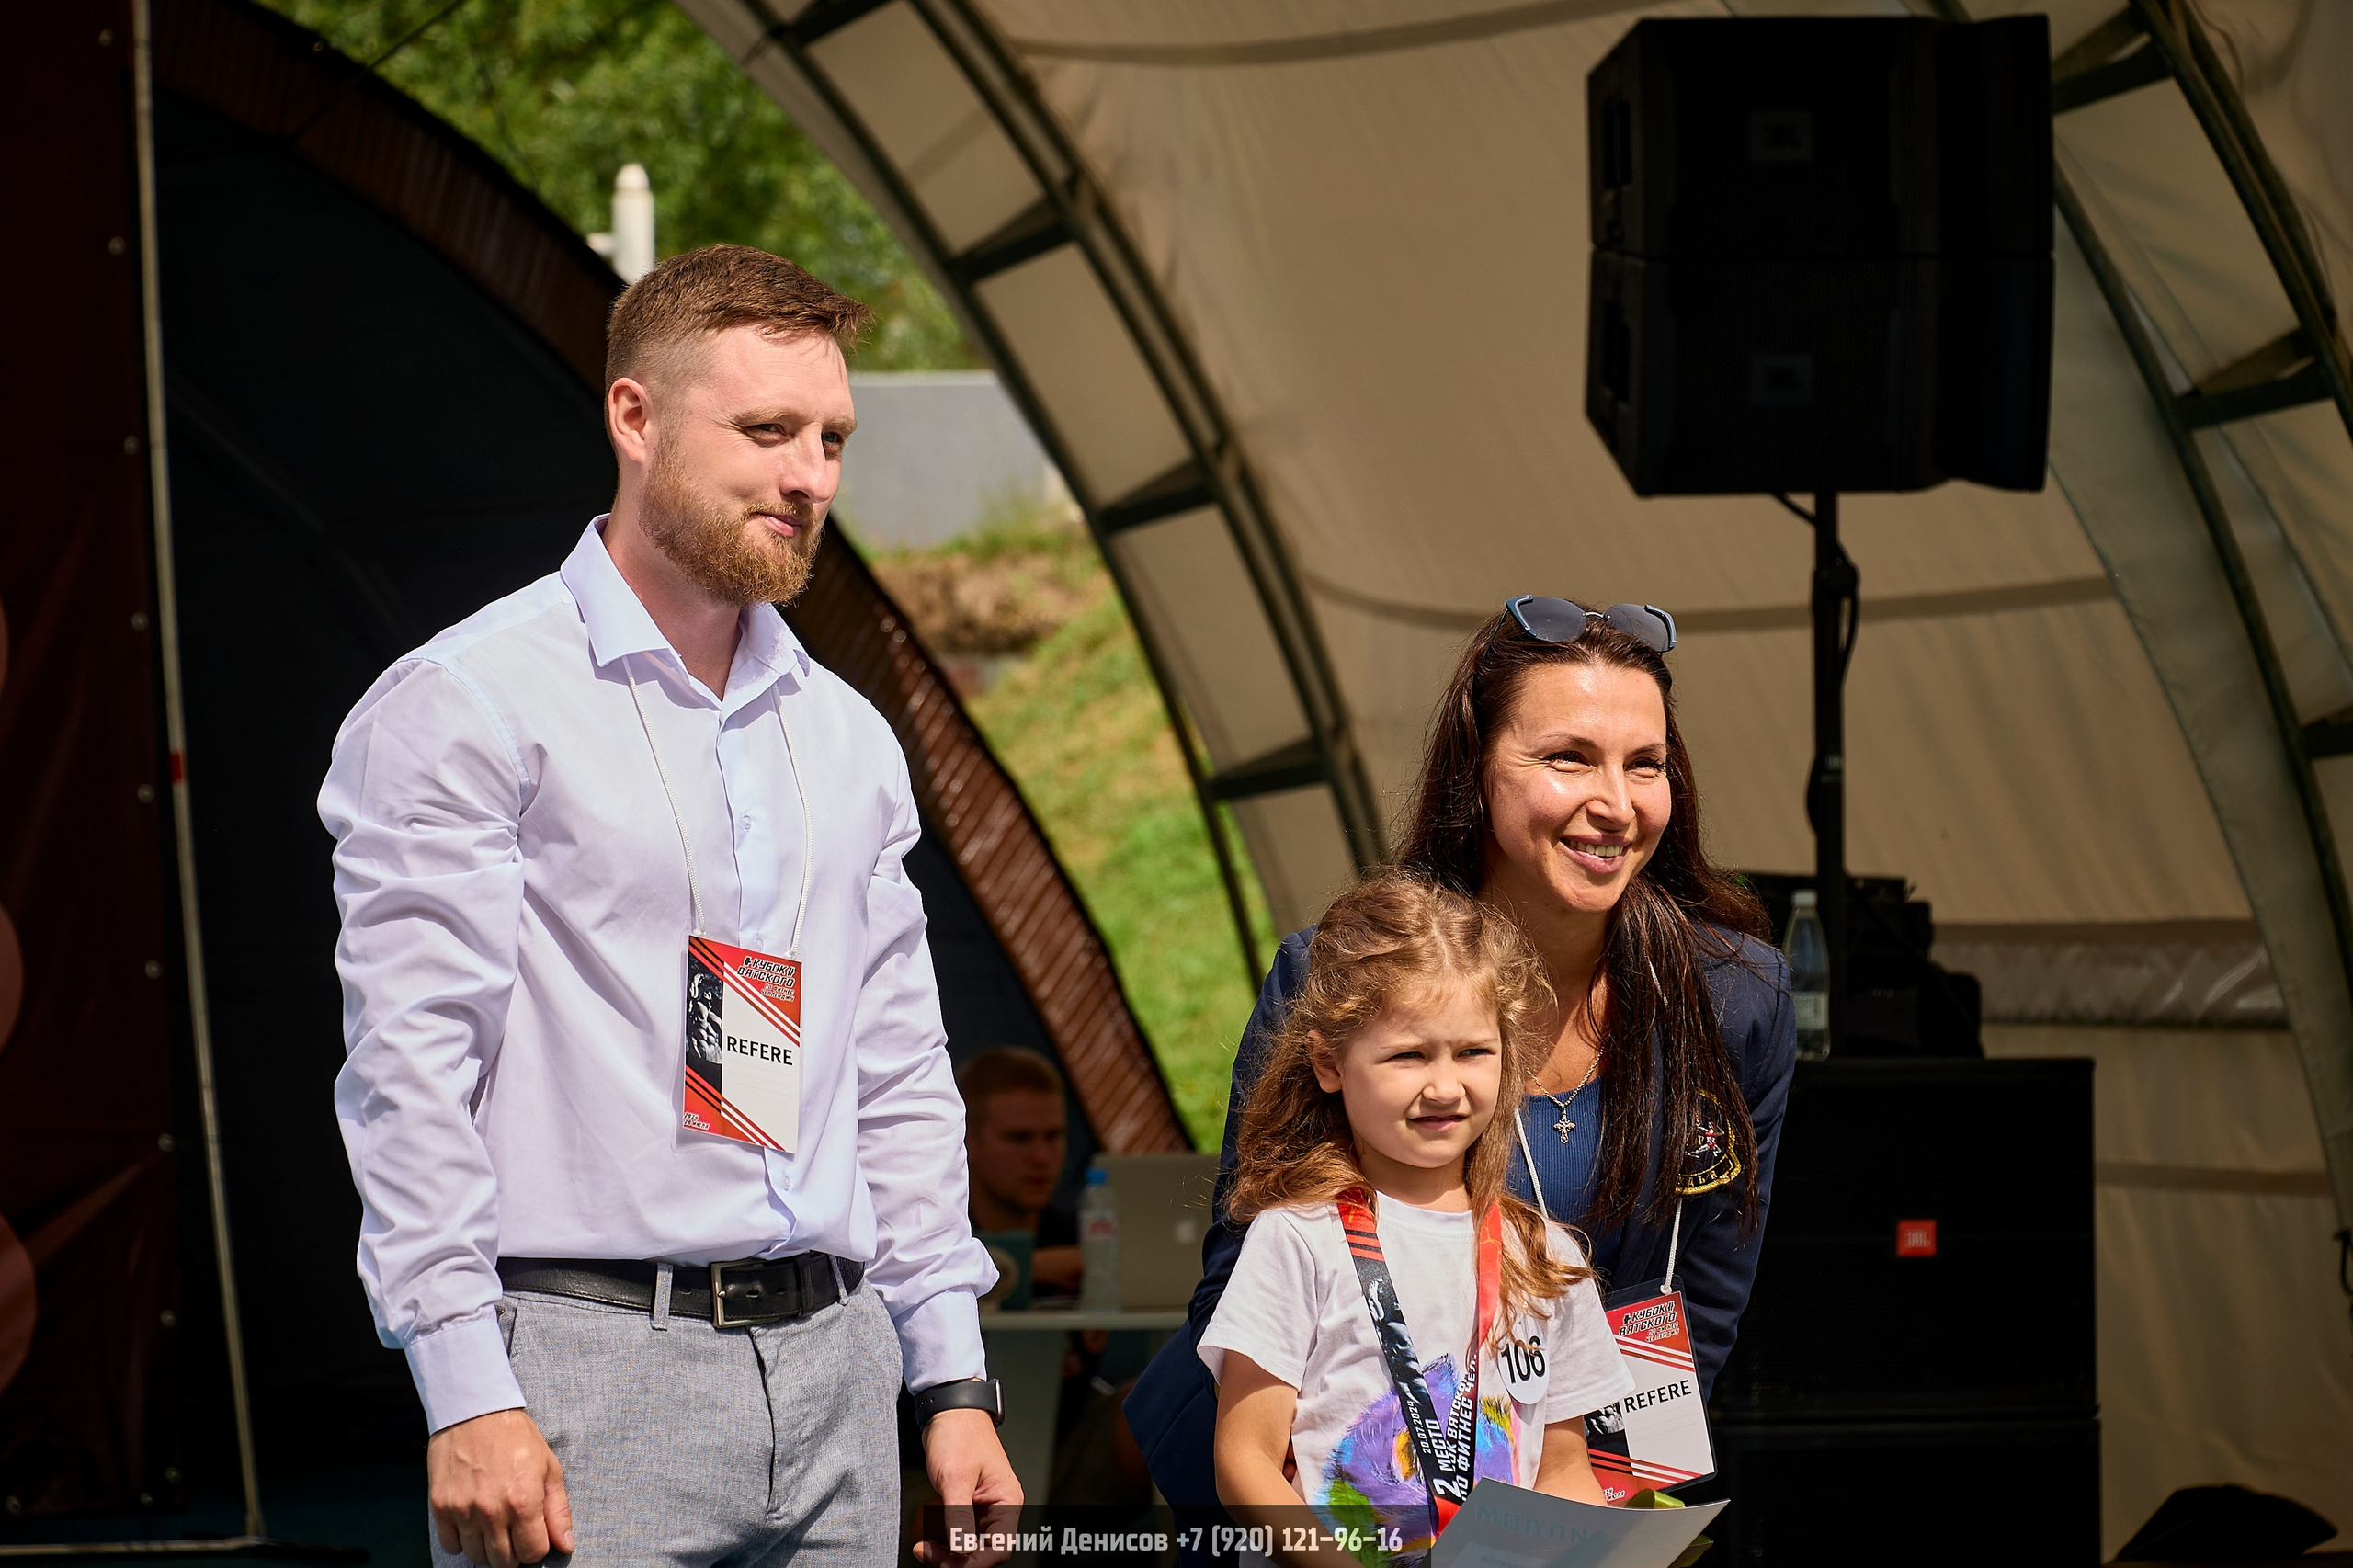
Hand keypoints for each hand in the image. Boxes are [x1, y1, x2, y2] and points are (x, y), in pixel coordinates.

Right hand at [427, 1408, 575, 1566]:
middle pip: (503, 1562)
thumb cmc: (515, 1437)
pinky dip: (462, 1540)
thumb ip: (558, 1511)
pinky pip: (450, 1546)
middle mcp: (491, 1511)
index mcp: (523, 1502)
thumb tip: (565, 1546)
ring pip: (476, 1557)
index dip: (536, 1546)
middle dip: (513, 1551)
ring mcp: (463, 1511)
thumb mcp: (548, 1468)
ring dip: (488, 1547)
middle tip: (514, 1530)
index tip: (533, 1532)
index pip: (532, 1553)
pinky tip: (472, 1521)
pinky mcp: (440, 1507)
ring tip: (493, 1524)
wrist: (474, 1411)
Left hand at [916, 1407, 1021, 1567]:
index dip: (972, 1563)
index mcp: (1006, 1501)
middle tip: (927, 1553)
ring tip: (923, 1546)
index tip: (945, 1562)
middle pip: (983, 1551)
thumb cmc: (958, 1434)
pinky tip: (927, 1536)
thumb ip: (957, 1517)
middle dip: (956, 1559)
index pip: (998, 1549)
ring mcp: (983, 1506)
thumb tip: (960, 1550)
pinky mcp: (968, 1503)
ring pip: (969, 1545)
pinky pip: (959, 1532)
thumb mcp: (954, 1478)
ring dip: (947, 1551)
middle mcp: (999, 1507)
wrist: (949, 1408)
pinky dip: (943, 1538)